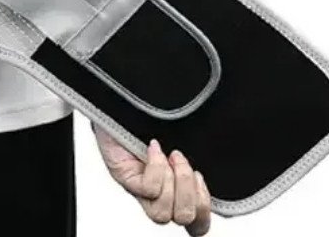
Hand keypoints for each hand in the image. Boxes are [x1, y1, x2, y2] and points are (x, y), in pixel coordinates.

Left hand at [94, 124, 211, 233]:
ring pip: (163, 213)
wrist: (115, 105)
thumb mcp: (178, 139)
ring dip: (173, 181)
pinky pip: (147, 189)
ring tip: (169, 155)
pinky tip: (153, 148)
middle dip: (190, 191)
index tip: (199, 177)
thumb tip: (213, 161)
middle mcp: (156, 196)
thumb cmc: (146, 122)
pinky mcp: (123, 177)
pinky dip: (155, 167)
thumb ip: (193, 157)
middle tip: (181, 161)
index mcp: (174, 191)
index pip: (196, 223)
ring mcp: (138, 189)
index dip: (204, 211)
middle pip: (185, 219)